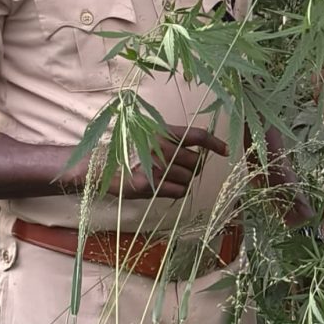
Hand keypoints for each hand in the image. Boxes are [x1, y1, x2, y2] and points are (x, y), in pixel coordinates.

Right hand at [73, 124, 227, 199]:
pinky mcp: (150, 185)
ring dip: (183, 179)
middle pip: (197, 162)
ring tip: (166, 176)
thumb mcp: (147, 134)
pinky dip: (178, 190)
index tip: (226, 151)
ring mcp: (156, 168)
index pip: (197, 136)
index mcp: (163, 132)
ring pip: (189, 178)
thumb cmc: (125, 148)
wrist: (97, 163)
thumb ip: (171, 138)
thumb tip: (199, 148)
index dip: (215, 143)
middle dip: (193, 166)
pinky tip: (166, 186)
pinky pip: (179, 191)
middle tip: (179, 167)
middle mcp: (162, 148)